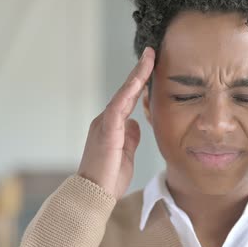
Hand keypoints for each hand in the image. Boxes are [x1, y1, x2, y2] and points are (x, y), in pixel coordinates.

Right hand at [77, 47, 154, 198]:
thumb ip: (130, 137)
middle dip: (140, 72)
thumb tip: (135, 124)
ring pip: (123, 93)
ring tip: (150, 58)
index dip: (140, 82)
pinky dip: (129, 91)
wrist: (94, 193)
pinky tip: (140, 79)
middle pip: (126, 91)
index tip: (152, 67)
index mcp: (113, 126)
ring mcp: (105, 123)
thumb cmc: (109, 177)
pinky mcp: (106, 129)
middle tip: (152, 53)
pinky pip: (119, 105)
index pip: (129, 99)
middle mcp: (107, 120)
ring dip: (137, 75)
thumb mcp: (126, 154)